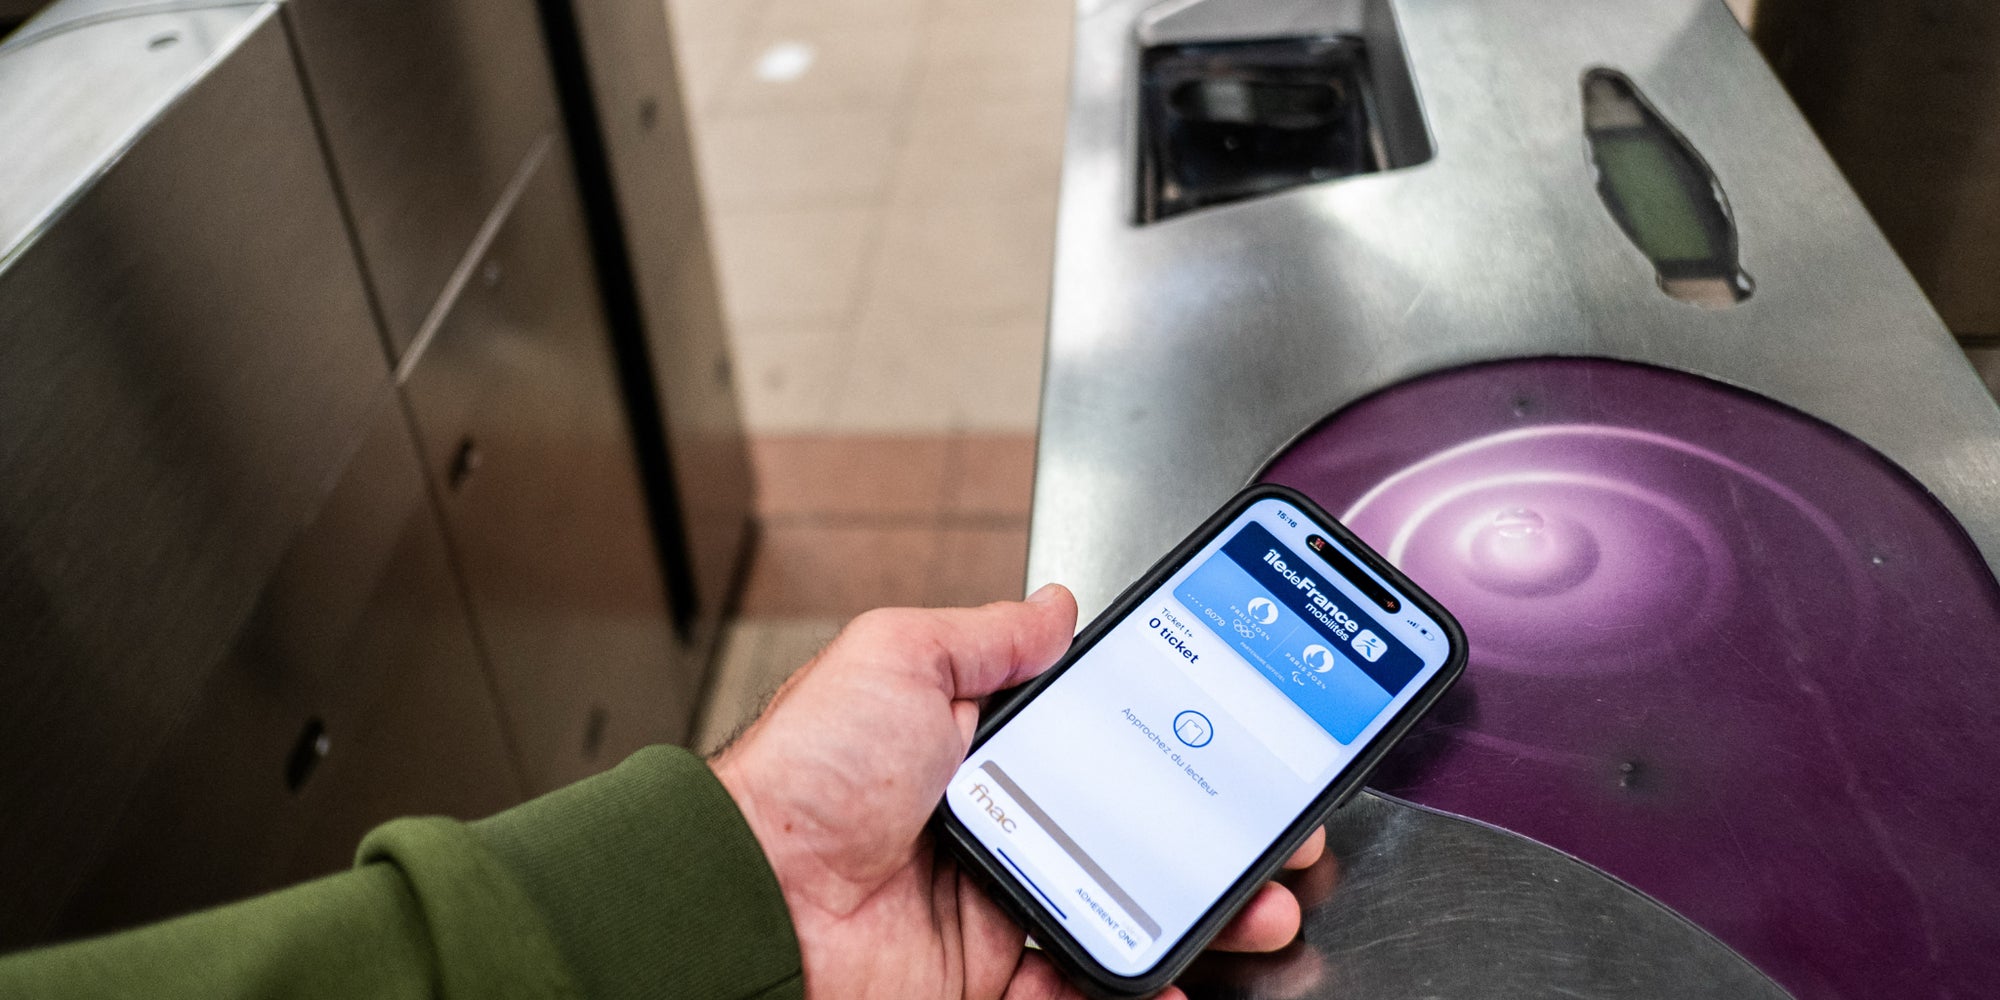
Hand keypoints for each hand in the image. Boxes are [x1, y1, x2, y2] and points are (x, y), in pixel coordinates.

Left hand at [711, 585, 1326, 999]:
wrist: (751, 896)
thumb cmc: (806, 775)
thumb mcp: (896, 659)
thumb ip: (985, 638)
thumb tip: (1052, 606)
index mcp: (981, 755)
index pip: (1106, 749)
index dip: (1180, 750)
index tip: (1242, 749)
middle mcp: (999, 831)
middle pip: (1136, 838)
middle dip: (1218, 841)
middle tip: (1278, 840)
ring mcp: (997, 910)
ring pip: (1128, 915)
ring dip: (1203, 916)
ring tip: (1262, 908)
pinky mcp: (987, 982)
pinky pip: (1081, 987)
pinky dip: (1138, 991)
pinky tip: (1183, 983)